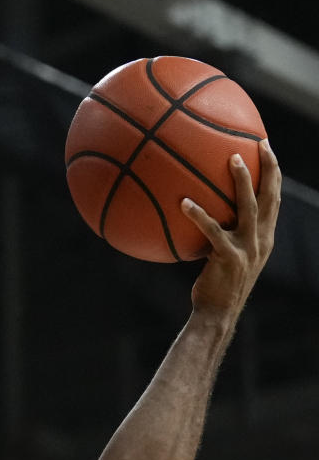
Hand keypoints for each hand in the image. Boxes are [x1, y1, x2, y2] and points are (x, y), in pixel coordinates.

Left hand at [183, 141, 279, 319]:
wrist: (216, 315)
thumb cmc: (215, 288)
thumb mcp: (225, 259)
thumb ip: (223, 236)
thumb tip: (203, 213)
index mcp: (264, 239)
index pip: (275, 200)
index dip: (273, 174)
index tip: (266, 149)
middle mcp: (260, 241)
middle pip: (271, 197)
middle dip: (269, 168)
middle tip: (260, 143)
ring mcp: (247, 250)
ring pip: (249, 207)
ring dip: (242, 181)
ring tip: (232, 158)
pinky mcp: (228, 258)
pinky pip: (212, 230)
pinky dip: (198, 215)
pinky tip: (183, 202)